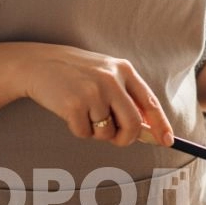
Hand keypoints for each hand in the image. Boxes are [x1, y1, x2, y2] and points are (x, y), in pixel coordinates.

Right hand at [19, 44, 173, 147]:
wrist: (38, 64)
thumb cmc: (76, 73)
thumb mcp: (106, 75)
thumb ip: (127, 98)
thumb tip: (147, 130)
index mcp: (124, 70)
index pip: (150, 102)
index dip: (161, 124)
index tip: (168, 140)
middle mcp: (111, 79)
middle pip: (133, 124)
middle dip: (126, 139)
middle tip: (117, 140)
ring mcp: (93, 92)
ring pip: (106, 132)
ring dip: (97, 132)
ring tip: (84, 113)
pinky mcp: (74, 105)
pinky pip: (84, 133)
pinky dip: (78, 130)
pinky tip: (70, 112)